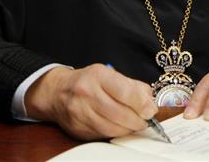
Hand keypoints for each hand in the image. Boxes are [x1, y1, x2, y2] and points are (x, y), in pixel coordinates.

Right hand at [24, 64, 157, 139]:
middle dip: (138, 120)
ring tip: (134, 124)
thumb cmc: (87, 82)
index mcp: (97, 76)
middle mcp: (86, 93)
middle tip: (145, 120)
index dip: (142, 104)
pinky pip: (103, 135)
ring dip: (128, 129)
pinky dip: (116, 133)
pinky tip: (120, 127)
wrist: (57, 92)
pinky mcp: (78, 129)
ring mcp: (80, 113)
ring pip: (112, 128)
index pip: (125, 92)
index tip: (150, 109)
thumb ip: (132, 85)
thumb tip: (149, 102)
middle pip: (120, 114)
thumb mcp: (109, 74)